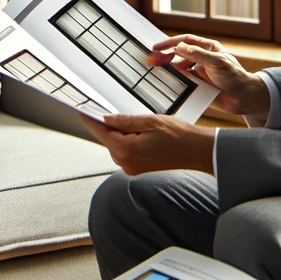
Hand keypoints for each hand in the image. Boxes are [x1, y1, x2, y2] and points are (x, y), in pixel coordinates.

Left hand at [81, 113, 214, 175]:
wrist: (198, 151)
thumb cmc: (179, 136)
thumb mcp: (150, 121)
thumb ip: (125, 120)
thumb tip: (106, 118)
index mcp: (126, 150)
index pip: (101, 131)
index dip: (91, 118)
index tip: (82, 110)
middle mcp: (125, 162)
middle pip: (108, 138)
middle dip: (113, 125)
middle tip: (129, 116)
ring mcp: (131, 168)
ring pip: (116, 144)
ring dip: (123, 133)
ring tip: (145, 127)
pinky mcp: (137, 169)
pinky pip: (125, 151)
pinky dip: (129, 141)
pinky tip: (144, 135)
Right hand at [147, 34, 269, 118]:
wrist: (245, 99)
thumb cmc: (236, 77)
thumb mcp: (217, 62)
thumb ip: (197, 54)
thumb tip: (179, 47)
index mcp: (208, 48)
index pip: (185, 41)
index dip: (169, 43)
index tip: (156, 47)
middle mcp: (202, 58)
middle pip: (179, 53)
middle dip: (164, 56)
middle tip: (152, 61)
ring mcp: (200, 72)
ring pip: (179, 67)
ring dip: (168, 68)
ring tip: (157, 71)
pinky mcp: (199, 85)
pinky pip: (183, 81)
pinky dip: (174, 80)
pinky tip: (168, 81)